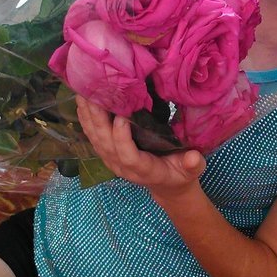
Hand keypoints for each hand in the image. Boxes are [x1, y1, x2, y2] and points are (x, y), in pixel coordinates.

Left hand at [75, 97, 205, 200]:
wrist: (167, 185)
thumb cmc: (180, 174)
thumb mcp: (192, 172)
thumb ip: (193, 165)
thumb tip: (194, 158)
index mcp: (144, 170)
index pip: (127, 155)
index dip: (122, 137)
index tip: (122, 116)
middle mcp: (122, 166)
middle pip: (105, 143)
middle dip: (98, 119)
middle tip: (95, 93)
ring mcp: (112, 160)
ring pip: (95, 138)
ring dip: (88, 115)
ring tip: (84, 91)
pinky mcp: (107, 153)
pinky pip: (93, 136)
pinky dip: (86, 119)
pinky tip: (82, 102)